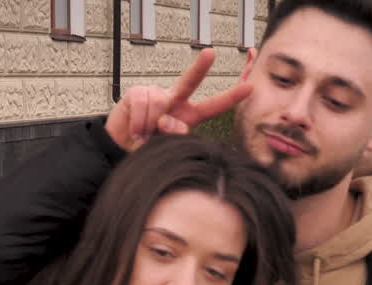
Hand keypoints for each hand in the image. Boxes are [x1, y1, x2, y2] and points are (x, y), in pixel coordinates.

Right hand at [105, 48, 251, 152]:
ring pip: (159, 106)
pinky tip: (135, 129)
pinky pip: (143, 106)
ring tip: (143, 135)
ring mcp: (156, 94)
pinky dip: (138, 123)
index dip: (231, 97)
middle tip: (211, 53)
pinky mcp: (138, 92)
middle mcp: (175, 100)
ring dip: (149, 126)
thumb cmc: (148, 143)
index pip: (213, 106)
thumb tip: (166, 121)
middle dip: (200, 67)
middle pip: (190, 81)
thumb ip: (172, 135)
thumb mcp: (165, 145)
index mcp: (189, 115)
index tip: (250, 88)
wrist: (121, 142)